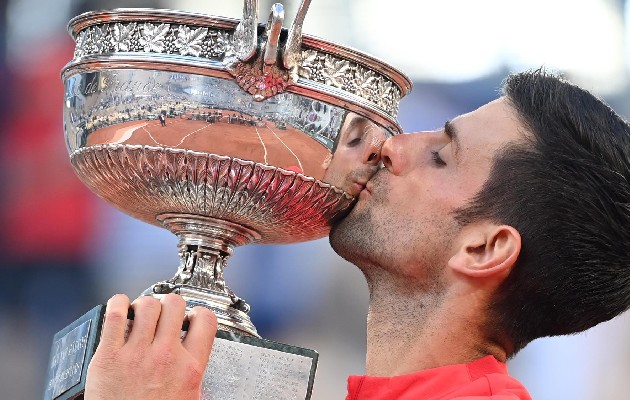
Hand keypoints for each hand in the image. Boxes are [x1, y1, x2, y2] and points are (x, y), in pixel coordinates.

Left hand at [85, 293, 216, 399]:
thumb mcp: (188, 399)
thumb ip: (193, 374)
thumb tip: (196, 359)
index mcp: (190, 368)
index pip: (205, 320)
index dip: (198, 314)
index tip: (190, 317)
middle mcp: (166, 356)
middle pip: (174, 305)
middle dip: (169, 306)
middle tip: (163, 315)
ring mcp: (136, 353)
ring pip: (147, 305)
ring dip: (145, 305)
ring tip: (140, 314)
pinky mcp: (108, 355)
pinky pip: (114, 313)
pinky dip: (117, 304)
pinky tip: (119, 308)